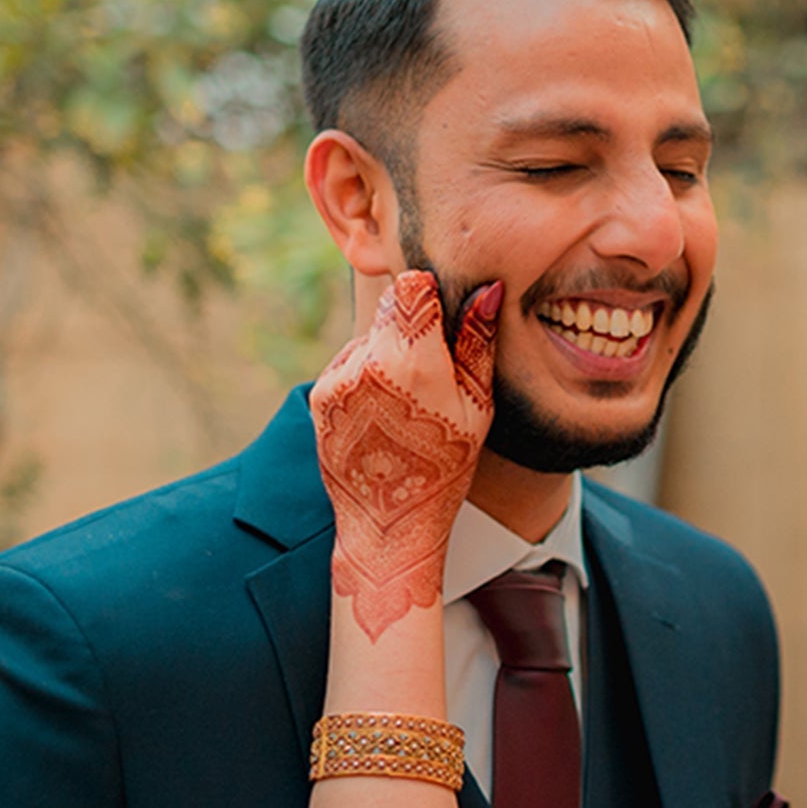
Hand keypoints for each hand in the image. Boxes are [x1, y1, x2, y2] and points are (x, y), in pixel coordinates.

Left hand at [311, 272, 501, 638]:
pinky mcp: (319, 394)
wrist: (389, 522)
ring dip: (388, 351)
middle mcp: (368, 363)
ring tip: (407, 401)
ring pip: (368, 335)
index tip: (442, 315)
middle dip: (410, 323)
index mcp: (413, 363)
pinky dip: (366, 374)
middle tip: (431, 368)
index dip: (428, 294)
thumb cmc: (446, 466)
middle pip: (389, 307)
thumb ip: (479, 342)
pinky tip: (384, 412)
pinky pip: (348, 362)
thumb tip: (487, 288)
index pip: (411, 286)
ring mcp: (338, 379)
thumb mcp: (477, 406)